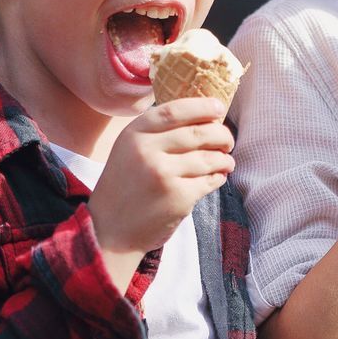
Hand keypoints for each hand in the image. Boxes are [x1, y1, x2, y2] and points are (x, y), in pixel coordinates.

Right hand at [88, 97, 233, 286]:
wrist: (110, 231)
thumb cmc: (125, 185)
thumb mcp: (129, 149)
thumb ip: (157, 131)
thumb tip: (202, 113)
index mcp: (134, 134)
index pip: (175, 111)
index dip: (202, 107)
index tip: (218, 108)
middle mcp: (147, 151)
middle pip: (199, 133)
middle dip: (222, 135)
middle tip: (228, 140)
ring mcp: (163, 175)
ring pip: (209, 158)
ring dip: (224, 158)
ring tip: (226, 161)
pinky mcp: (178, 198)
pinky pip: (209, 181)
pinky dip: (219, 177)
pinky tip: (218, 177)